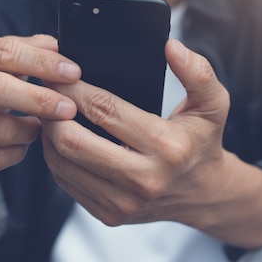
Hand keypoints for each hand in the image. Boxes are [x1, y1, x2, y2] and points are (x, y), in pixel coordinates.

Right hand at [0, 32, 79, 174]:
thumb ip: (26, 49)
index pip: (2, 51)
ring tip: (40, 126)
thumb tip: (56, 45)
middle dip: (38, 99)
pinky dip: (17, 153)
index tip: (73, 72)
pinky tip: (21, 144)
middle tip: (69, 108)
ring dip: (30, 130)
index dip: (41, 62)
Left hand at [40, 39, 230, 227]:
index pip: (104, 111)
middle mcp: (144, 179)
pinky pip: (66, 182)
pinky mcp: (109, 215)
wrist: (203, 193)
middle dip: (52, 112)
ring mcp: (124, 202)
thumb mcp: (212, 104)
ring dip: (49, 134)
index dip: (75, 89)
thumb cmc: (201, 142)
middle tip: (48, 92)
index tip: (60, 74)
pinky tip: (60, 138)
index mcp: (167, 147)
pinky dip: (56, 157)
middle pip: (72, 141)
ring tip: (50, 112)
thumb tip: (172, 47)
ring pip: (62, 163)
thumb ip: (198, 72)